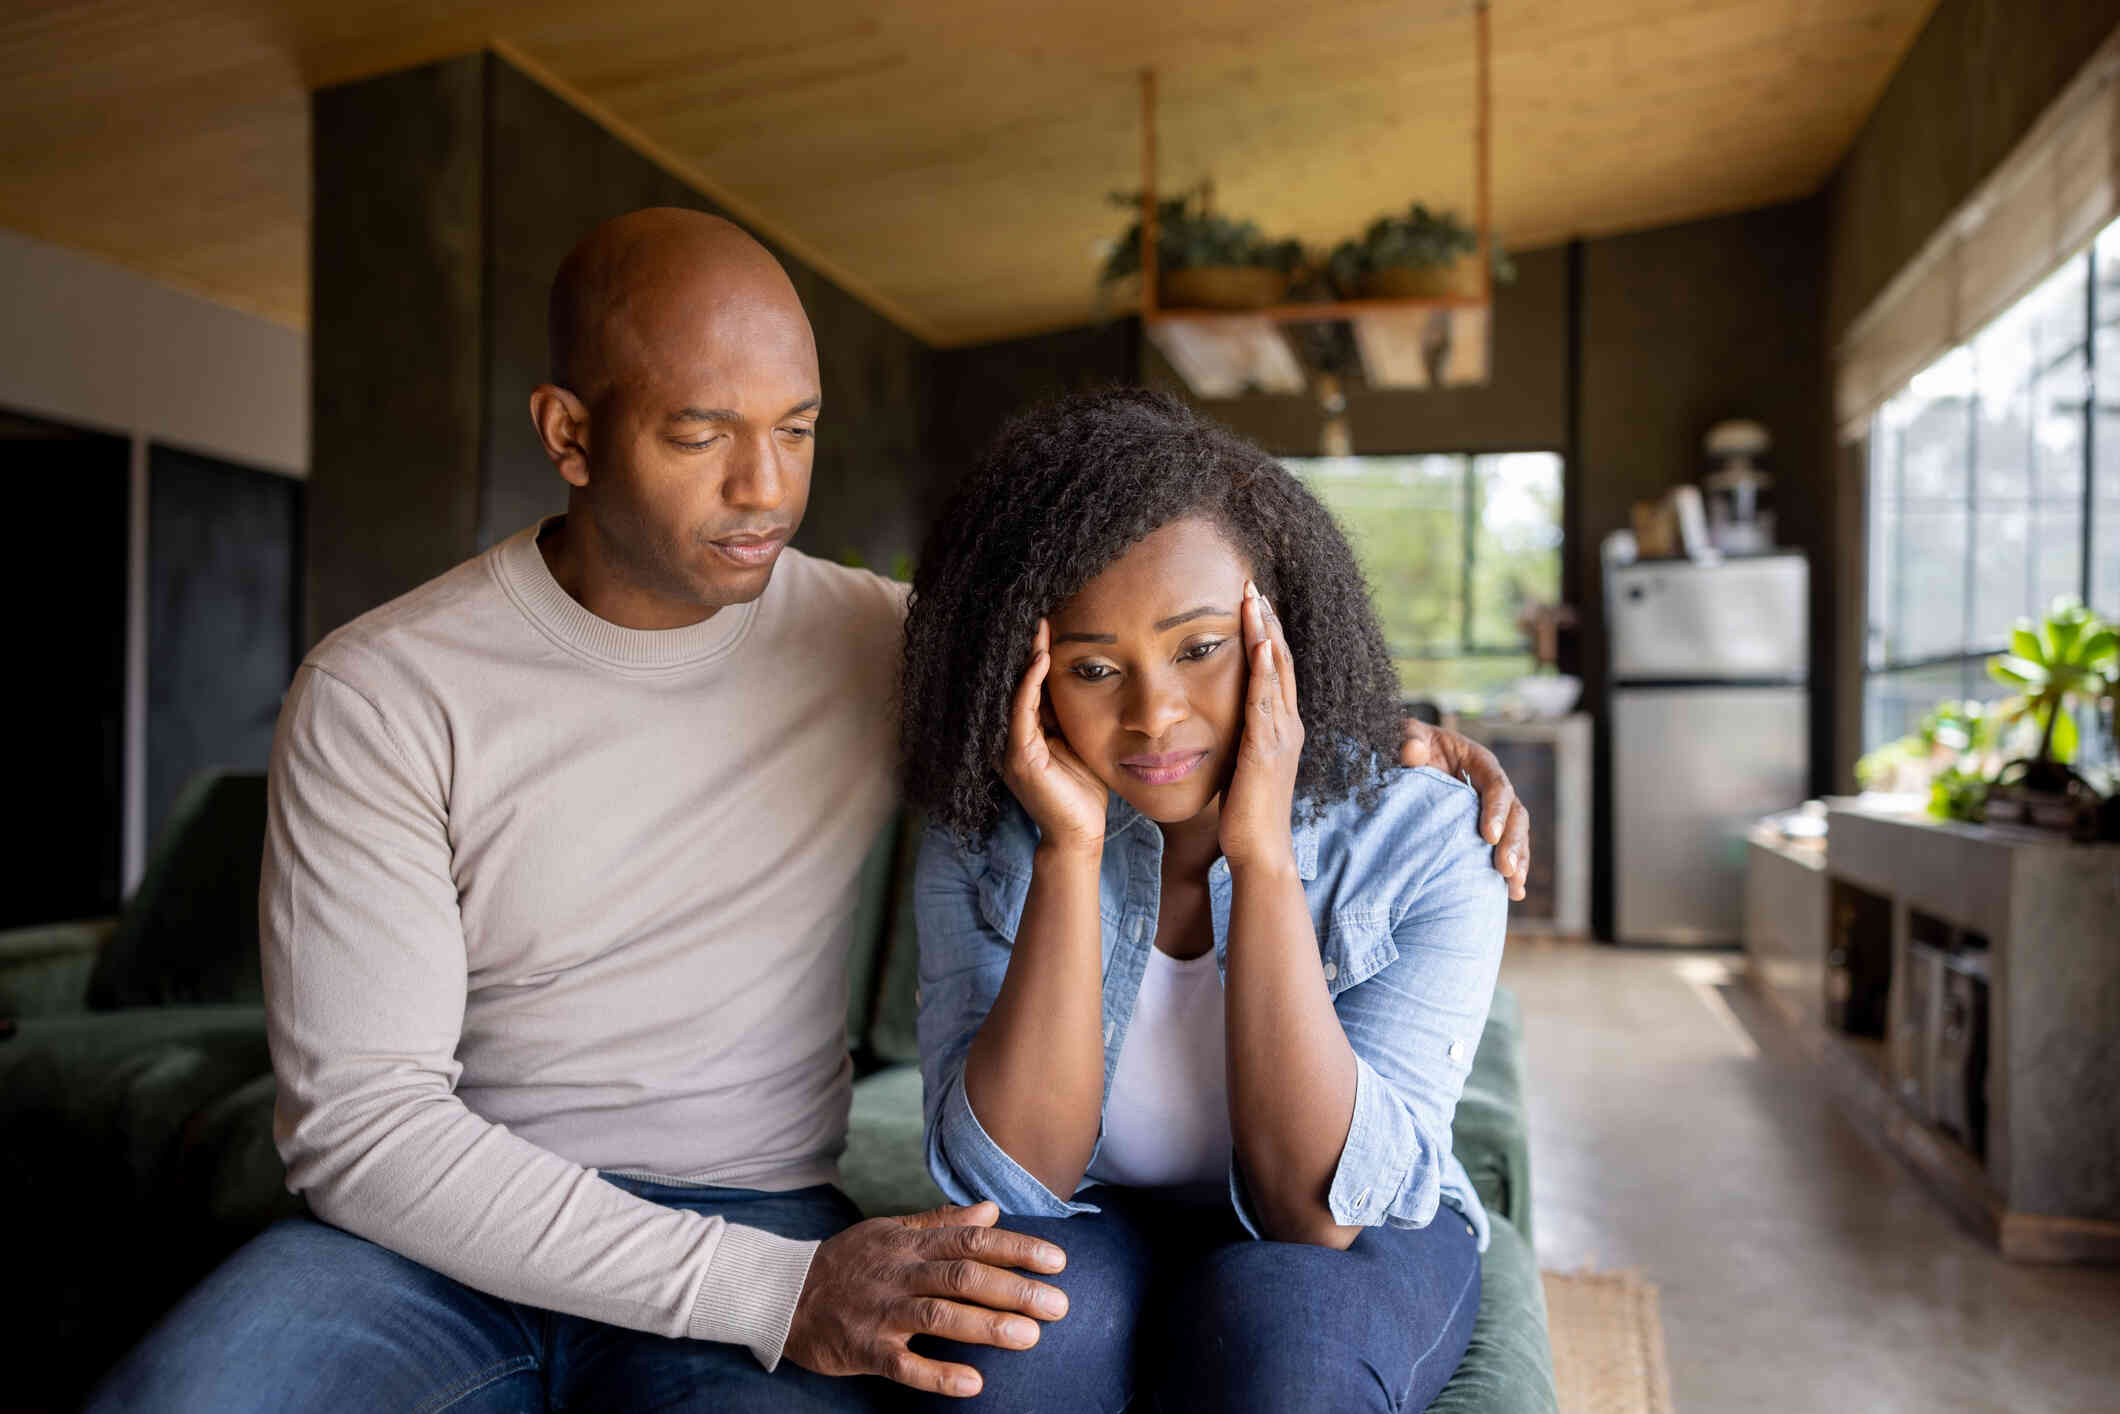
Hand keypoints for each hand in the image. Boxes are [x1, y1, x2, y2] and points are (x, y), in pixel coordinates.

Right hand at [781, 1201, 1068, 1397]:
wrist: (782, 1293)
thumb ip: (941, 1222)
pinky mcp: (864, 1349)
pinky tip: (972, 1384)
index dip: (1016, 1249)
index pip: (971, 1240)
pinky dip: (937, 1374)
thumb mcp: (891, 1231)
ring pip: (938, 1315)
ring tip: (1029, 1337)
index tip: (1057, 1261)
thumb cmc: (847, 1262)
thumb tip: (990, 1211)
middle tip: (1058, 1305)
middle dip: (1013, 1289)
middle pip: (963, 1276)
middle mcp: (900, 1274)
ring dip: (986, 1325)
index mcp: (911, 1244)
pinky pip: (902, 1364)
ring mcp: (881, 1312)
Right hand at [1000, 619, 1107, 854]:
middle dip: (1028, 650)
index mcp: (1026, 733)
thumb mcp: (1079, 741)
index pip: (1028, 686)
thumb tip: (1084, 678)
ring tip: (1039, 627)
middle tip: (1041, 614)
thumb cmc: (1083, 790)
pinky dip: (1029, 685)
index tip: (1049, 623)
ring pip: (1015, 692)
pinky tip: (1040, 660)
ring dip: (1027, 659)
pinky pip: (1021, 712)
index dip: (1036, 655)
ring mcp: (1011, 747)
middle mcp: (1011, 737)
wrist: (1082, 834)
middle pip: (1017, 684)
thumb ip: (1071, 715)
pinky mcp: (1020, 758)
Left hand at [1220, 581, 1302, 873]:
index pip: (1277, 669)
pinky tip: (1260, 645)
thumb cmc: (1244, 816)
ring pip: (1277, 673)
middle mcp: (1288, 726)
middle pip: (1282, 660)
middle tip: (1253, 584)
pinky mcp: (1267, 750)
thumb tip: (1217, 724)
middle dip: (1268, 621)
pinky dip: (1266, 671)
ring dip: (1267, 634)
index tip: (1253, 601)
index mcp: (1282, 728)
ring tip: (1256, 599)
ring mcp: (1281, 736)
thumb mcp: (1241, 766)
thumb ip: (1238, 740)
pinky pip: (1266, 703)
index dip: (1267, 633)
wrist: (1259, 853)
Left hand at [1400, 721, 1529, 900]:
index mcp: (1477, 761)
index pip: (1496, 784)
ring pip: (1515, 834)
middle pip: (1514, 812)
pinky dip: (1509, 870)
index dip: (1496, 809)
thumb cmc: (1406, 744)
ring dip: (1518, 860)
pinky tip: (1512, 893)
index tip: (1488, 836)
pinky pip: (1502, 849)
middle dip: (1512, 842)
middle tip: (1504, 869)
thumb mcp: (1403, 735)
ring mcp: (1490, 809)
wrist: (1403, 758)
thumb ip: (1407, 739)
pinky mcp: (1483, 829)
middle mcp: (1491, 785)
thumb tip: (1412, 752)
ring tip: (1513, 887)